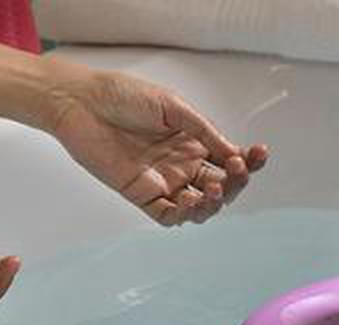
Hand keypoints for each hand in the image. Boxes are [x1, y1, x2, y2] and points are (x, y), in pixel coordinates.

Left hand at [43, 65, 268, 226]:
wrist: (81, 102)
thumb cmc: (122, 96)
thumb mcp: (173, 107)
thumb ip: (203, 132)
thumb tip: (233, 153)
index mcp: (193, 142)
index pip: (228, 160)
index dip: (247, 162)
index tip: (257, 154)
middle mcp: (181, 165)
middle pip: (220, 187)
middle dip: (235, 183)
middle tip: (235, 171)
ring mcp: (163, 182)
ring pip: (198, 207)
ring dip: (213, 204)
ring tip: (212, 190)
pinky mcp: (141, 195)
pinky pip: (167, 216)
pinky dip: (182, 214)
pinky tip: (188, 199)